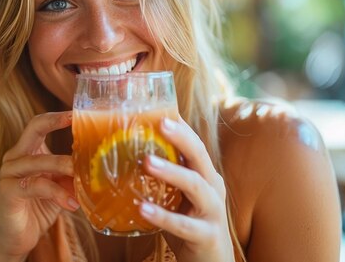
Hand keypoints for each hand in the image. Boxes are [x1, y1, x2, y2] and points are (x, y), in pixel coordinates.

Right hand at [0, 112, 79, 260]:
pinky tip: (72, 204)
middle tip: (76, 121)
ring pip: (40, 160)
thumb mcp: (59, 187)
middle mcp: (15, 157)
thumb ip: (71, 174)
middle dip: (55, 122)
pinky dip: (57, 193)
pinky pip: (36, 186)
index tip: (79, 112)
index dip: (58, 116)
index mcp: (26, 151)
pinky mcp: (8, 191)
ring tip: (82, 175)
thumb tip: (99, 165)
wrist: (12, 240)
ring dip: (64, 165)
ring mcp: (9, 173)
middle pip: (34, 128)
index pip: (40, 124)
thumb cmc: (37, 209)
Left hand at [140, 117, 235, 261]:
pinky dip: (163, 216)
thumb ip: (165, 178)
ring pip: (195, 186)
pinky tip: (142, 209)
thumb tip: (131, 153)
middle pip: (200, 157)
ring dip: (171, 172)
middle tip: (161, 123)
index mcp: (207, 176)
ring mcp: (212, 212)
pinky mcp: (205, 235)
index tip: (161, 109)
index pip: (195, 145)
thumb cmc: (191, 224)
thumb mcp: (180, 197)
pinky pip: (183, 224)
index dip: (181, 127)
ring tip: (147, 162)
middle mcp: (213, 189)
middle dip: (182, 138)